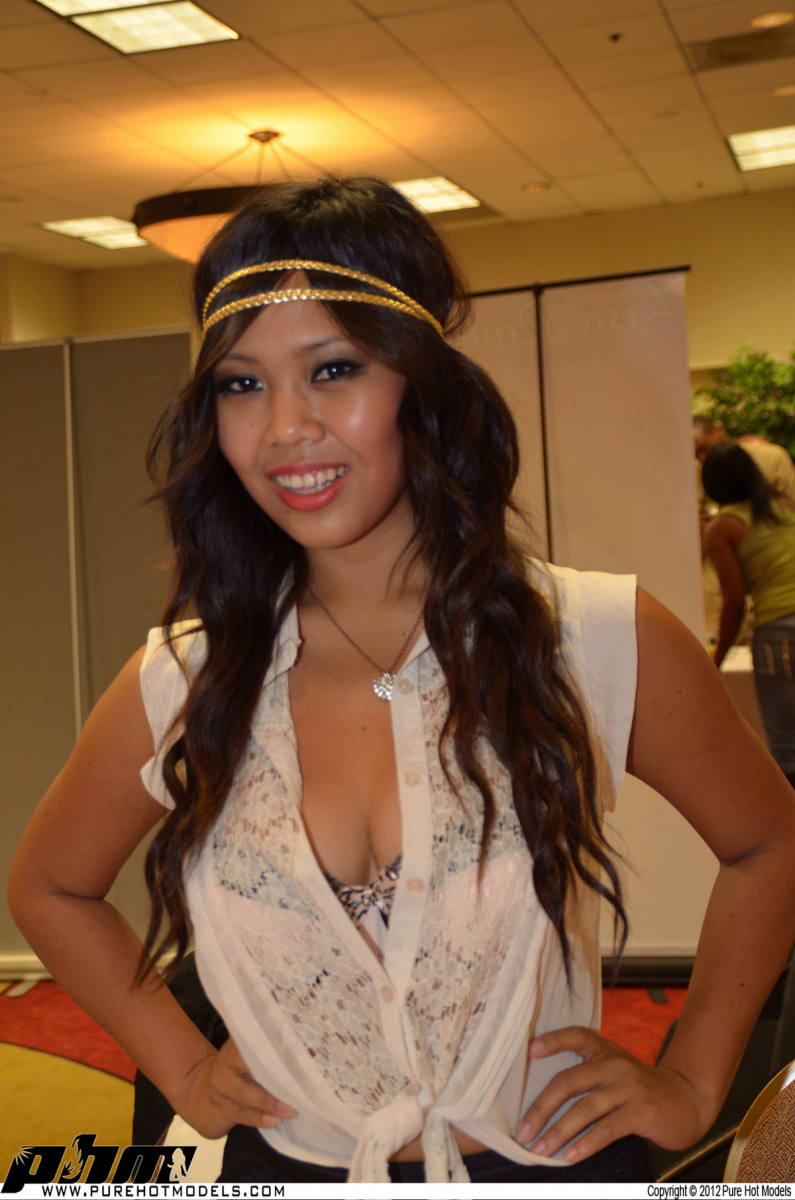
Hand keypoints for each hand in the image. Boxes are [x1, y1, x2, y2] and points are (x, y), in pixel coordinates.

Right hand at [175, 1038, 296, 1138]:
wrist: (197, 1096)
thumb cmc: (237, 1073)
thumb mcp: (246, 1057)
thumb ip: (269, 1051)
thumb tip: (309, 1050)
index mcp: (236, 1044)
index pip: (252, 1038)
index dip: (273, 1041)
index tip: (298, 1047)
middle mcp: (225, 1062)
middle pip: (245, 1063)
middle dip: (273, 1074)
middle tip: (297, 1084)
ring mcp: (220, 1086)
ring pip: (243, 1092)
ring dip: (268, 1102)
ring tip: (290, 1110)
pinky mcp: (220, 1109)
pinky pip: (240, 1113)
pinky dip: (258, 1118)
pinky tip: (274, 1122)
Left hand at [515, 1027, 713, 1163]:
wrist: (687, 1100)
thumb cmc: (640, 1090)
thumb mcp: (616, 1072)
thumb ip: (589, 1076)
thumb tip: (544, 1103)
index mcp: (605, 1050)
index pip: (576, 1036)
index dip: (552, 1041)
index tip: (529, 1050)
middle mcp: (614, 1064)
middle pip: (569, 1082)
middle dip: (541, 1108)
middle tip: (522, 1131)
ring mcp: (629, 1087)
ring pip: (584, 1109)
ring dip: (558, 1132)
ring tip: (539, 1150)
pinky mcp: (641, 1112)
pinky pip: (607, 1129)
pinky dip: (586, 1143)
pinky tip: (570, 1156)